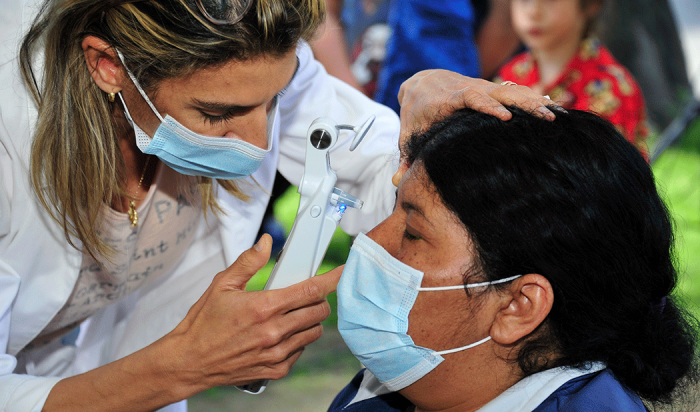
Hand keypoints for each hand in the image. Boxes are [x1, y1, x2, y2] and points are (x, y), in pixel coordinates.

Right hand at [161, 234, 340, 394]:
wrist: (189, 361)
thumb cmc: (202, 325)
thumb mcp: (222, 285)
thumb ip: (248, 262)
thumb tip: (265, 243)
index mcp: (263, 307)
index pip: (310, 290)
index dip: (331, 279)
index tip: (341, 272)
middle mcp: (273, 332)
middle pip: (318, 311)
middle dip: (318, 299)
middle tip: (305, 294)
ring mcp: (276, 353)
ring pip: (313, 332)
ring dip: (309, 320)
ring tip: (291, 314)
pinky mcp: (275, 370)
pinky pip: (301, 351)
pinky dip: (298, 340)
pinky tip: (281, 334)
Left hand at [393, 70, 560, 183]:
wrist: (422, 81)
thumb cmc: (416, 114)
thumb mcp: (409, 135)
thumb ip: (406, 158)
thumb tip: (397, 182)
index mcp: (449, 100)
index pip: (469, 98)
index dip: (485, 106)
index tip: (503, 117)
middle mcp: (469, 90)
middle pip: (499, 92)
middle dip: (522, 103)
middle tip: (546, 116)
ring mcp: (483, 88)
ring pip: (511, 90)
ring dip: (534, 100)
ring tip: (557, 113)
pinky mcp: (491, 90)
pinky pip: (515, 92)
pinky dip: (533, 98)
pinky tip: (554, 107)